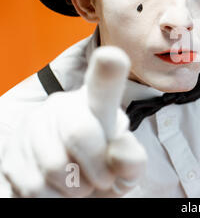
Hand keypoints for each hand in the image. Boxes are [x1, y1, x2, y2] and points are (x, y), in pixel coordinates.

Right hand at [0, 47, 146, 196]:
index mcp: (96, 103)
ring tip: (80, 185)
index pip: (102, 85)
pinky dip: (55, 199)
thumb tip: (121, 156)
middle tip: (102, 179)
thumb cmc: (103, 170)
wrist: (69, 187)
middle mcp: (61, 106)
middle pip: (79, 132)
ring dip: (75, 189)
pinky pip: (34, 186)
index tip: (113, 57)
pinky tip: (60, 191)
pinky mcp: (11, 155)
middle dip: (96, 168)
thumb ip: (131, 160)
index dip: (108, 72)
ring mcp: (32, 128)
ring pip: (54, 166)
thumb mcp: (125, 168)